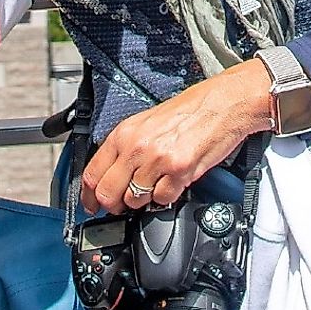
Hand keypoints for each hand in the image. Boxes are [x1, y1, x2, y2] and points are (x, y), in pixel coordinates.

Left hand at [81, 58, 276, 214]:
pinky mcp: (179, 170)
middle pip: (109, 194)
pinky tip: (174, 182)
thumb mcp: (146, 123)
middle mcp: (137, 146)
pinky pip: (163, 199)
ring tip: (156, 185)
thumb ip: (126, 148)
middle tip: (122, 206)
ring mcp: (158, 160)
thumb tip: (111, 176)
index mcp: (124, 133)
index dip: (89, 197)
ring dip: (143, 201)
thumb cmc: (189, 111)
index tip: (91, 206)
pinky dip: (167, 197)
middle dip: (114, 206)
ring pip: (135, 200)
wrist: (222, 103)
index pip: (92, 173)